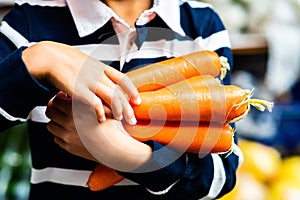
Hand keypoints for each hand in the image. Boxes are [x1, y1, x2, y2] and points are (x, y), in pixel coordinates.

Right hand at [23, 41, 140, 123]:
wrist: (50, 57)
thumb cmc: (66, 61)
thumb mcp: (87, 63)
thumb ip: (98, 73)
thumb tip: (107, 82)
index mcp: (102, 67)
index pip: (123, 79)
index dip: (132, 91)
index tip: (137, 100)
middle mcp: (99, 74)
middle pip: (119, 92)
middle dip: (128, 108)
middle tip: (132, 119)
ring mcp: (90, 81)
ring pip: (111, 98)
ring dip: (117, 111)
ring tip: (118, 120)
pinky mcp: (80, 89)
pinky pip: (95, 103)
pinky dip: (100, 112)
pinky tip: (100, 119)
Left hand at [46, 92, 151, 170]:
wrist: (117, 147)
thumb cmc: (113, 127)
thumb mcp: (104, 106)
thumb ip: (90, 97)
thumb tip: (80, 91)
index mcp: (76, 111)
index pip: (55, 101)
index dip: (59, 97)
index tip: (64, 96)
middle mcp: (68, 124)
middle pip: (50, 112)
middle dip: (54, 107)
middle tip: (61, 106)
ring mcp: (67, 137)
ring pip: (51, 125)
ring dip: (57, 121)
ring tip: (66, 119)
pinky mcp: (69, 147)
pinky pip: (57, 138)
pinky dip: (61, 134)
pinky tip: (71, 131)